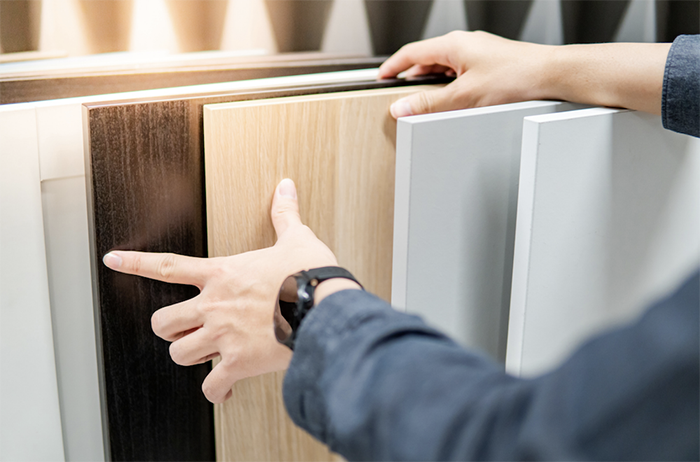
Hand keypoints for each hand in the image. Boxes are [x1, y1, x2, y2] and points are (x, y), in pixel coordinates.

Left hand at [103, 179, 338, 402]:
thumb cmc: (311, 274)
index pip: (168, 266)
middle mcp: (214, 305)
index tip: (112, 260)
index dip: (135, 263)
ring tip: (207, 357)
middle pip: (163, 322)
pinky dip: (216, 391)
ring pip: (179, 354)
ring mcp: (222, 335)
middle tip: (185, 331)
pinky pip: (211, 385)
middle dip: (170, 329)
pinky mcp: (238, 362)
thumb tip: (286, 186)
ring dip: (191, 357)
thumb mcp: (297, 239)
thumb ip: (285, 214)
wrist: (325, 308)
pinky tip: (225, 390)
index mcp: (222, 274)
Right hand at [380, 31, 670, 117]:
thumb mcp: (464, 97)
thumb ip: (430, 105)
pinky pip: (458, 71)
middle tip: (398, 93)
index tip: (381, 78)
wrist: (551, 75)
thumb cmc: (515, 78)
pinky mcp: (489, 63)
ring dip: (430, 82)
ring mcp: (478, 53)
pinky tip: (451, 99)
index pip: (411, 53)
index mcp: (453, 45)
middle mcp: (465, 45)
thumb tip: (402, 108)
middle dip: (410, 76)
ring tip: (422, 101)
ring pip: (443, 66)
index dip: (393, 67)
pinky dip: (447, 84)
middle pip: (426, 59)